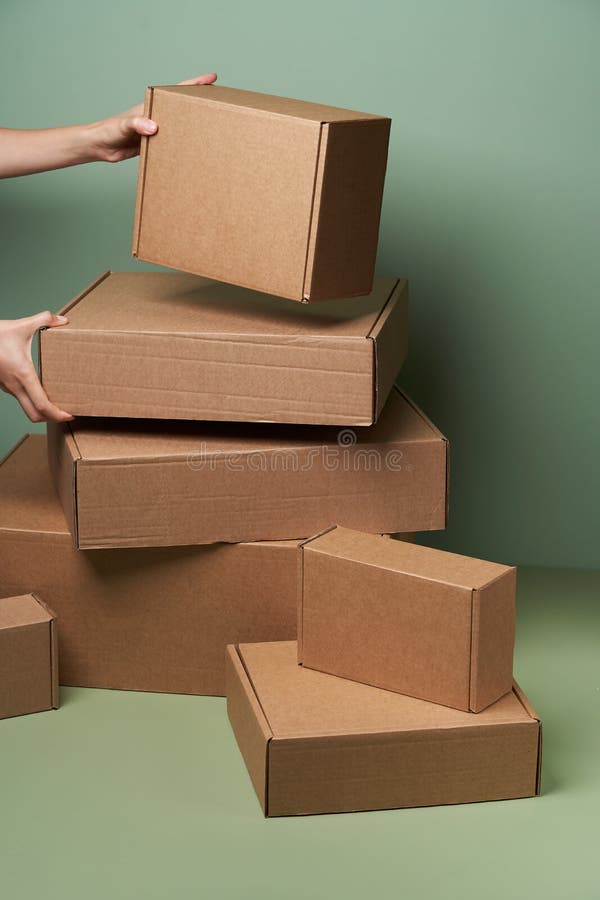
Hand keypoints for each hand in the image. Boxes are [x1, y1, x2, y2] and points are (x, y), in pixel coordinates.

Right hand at [0, 312, 72, 422]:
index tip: (70, 415)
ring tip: (58, 403)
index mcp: (23, 375)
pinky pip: (21, 398)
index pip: (42, 404)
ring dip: (42, 410)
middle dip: (52, 418)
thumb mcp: (22, 325)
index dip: (57, 414)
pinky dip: (33, 401)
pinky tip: (42, 391)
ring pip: (26, 407)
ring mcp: (8, 387)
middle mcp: (15, 385)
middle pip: (34, 414)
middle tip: (66, 414)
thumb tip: (63, 320)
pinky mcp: (5, 384)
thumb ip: (45, 319)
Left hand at [90, 72, 217, 162]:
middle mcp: (156, 114)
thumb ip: (137, 124)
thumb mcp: (123, 125)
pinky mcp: (153, 142)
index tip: (212, 78)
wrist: (99, 146)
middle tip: (219, 103)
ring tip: (211, 128)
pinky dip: (182, 144)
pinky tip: (192, 149)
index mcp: (152, 105)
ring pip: (179, 125)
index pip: (176, 90)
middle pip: (182, 107)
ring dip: (193, 126)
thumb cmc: (108, 130)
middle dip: (199, 103)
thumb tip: (154, 126)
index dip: (195, 84)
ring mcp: (156, 128)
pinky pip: (172, 141)